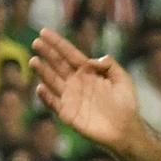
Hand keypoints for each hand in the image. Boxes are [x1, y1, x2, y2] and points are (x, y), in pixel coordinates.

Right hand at [32, 28, 140, 148]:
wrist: (126, 129)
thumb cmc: (126, 104)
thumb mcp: (123, 79)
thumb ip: (110, 65)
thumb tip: (92, 60)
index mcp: (87, 72)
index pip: (70, 54)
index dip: (57, 43)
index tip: (44, 31)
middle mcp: (76, 82)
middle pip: (58, 64)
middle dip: (47, 53)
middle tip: (36, 42)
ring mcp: (70, 97)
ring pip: (52, 81)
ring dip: (42, 71)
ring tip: (34, 61)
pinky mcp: (68, 114)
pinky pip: (53, 103)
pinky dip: (46, 96)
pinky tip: (40, 87)